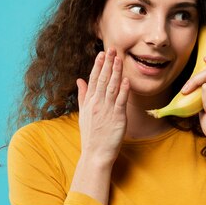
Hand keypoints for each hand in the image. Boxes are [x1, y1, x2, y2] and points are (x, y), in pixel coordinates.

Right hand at [76, 47, 129, 164]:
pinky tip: (126, 80)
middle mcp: (96, 104)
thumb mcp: (83, 114)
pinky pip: (120, 101)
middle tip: (112, 49)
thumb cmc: (91, 136)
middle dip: (107, 64)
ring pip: (111, 87)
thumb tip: (79, 80)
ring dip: (116, 72)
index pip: (93, 80)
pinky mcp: (117, 118)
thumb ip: (82, 96)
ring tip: (119, 59)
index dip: (98, 66)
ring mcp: (106, 110)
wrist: (95, 154)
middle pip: (102, 80)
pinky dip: (123, 90)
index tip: (102, 54)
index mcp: (89, 102)